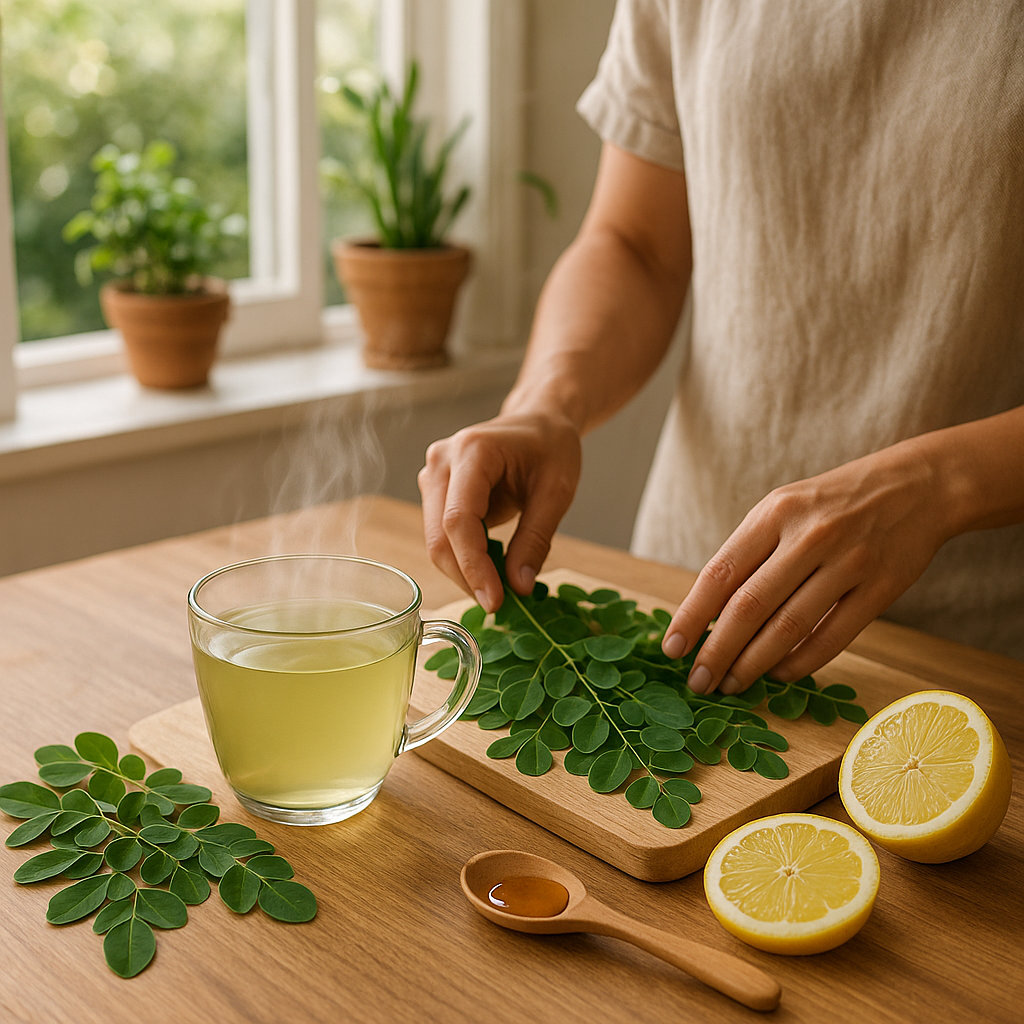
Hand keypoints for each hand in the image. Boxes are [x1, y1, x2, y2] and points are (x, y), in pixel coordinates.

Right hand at [418, 412, 581, 611]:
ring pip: (436, 540)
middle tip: (499, 604)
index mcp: (472, 451)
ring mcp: (433, 475)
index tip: (496, 600)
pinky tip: (491, 570)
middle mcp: (441, 461)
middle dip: (467, 576)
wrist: (539, 422)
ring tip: (500, 588)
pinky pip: (443, 535)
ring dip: (464, 571)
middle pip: (440, 535)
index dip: (474, 565)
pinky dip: (464, 558)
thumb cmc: (551, 447)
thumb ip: (536, 539)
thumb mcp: (557, 492)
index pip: (459, 520)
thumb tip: (518, 586)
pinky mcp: (435, 491)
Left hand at [661, 441, 951, 693]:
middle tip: (699, 681)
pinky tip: (779, 675)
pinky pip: (832, 637)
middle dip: (717, 651)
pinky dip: (800, 663)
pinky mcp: (880, 588)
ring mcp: (848, 562)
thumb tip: (707, 614)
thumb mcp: (783, 508)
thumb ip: (749, 553)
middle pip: (749, 607)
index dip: (691, 616)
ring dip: (754, 664)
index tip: (672, 648)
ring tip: (732, 684)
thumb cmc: (833, 502)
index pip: (719, 573)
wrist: (918, 485)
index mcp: (774, 513)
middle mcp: (808, 536)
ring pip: (788, 628)